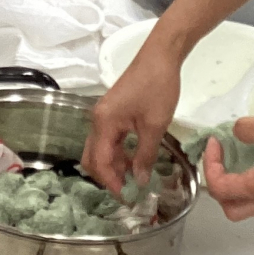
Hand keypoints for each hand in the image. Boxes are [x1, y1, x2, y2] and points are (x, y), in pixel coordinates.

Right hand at [82, 35, 183, 192]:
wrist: (160, 56)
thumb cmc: (157, 88)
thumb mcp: (155, 125)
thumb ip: (145, 155)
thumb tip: (140, 181)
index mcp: (103, 124)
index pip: (100, 163)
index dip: (111, 183)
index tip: (127, 198)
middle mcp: (98, 120)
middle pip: (93, 158)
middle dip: (107, 177)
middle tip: (127, 191)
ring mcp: (104, 115)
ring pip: (101, 149)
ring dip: (114, 165)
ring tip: (134, 179)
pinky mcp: (113, 111)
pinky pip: (109, 139)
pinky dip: (118, 153)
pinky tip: (134, 160)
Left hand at [202, 112, 253, 219]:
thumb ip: (250, 129)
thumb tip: (236, 132)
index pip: (220, 188)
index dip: (209, 165)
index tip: (215, 143)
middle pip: (232, 208)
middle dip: (219, 186)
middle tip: (221, 159)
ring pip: (251, 203)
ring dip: (238, 184)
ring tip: (239, 154)